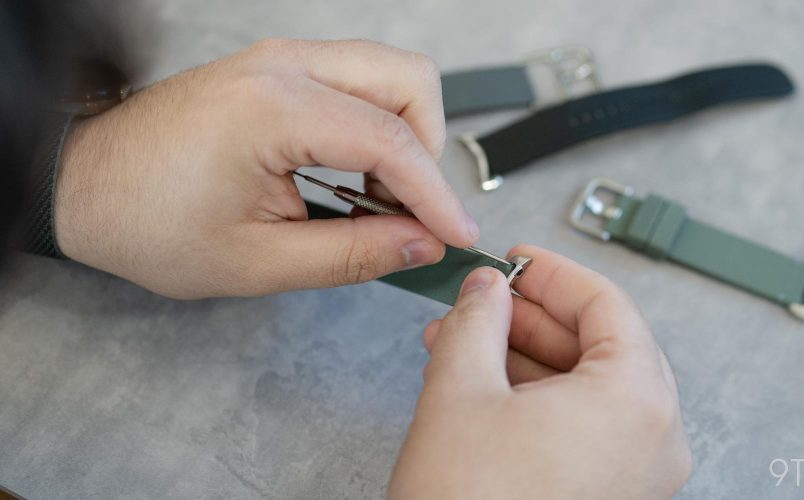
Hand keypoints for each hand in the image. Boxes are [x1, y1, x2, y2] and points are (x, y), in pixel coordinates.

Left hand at [54, 39, 477, 298]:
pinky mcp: (277, 69)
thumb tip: (423, 244)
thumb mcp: (257, 261)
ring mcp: (280, 60)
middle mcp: (283, 66)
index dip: (437, 196)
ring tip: (378, 202)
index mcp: (274, 108)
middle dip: (427, 152)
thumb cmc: (147, 221)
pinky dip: (375, 128)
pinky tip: (352, 179)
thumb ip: (354, 253)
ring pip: (389, 74)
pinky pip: (357, 82)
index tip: (457, 237)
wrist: (83, 185)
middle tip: (412, 213)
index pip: (392, 142)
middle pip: (408, 82)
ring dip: (404, 137)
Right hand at [389, 245, 691, 499]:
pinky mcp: (613, 496)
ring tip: (464, 342)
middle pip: (601, 345)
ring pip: (587, 387)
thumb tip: (487, 288)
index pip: (607, 305)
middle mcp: (654, 439)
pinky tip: (485, 383)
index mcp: (636, 402)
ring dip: (526, 358)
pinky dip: (538, 399)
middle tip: (484, 300)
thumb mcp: (460, 389)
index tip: (517, 259)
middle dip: (531, 319)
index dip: (553, 274)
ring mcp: (638, 474)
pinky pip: (584, 426)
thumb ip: (479, 318)